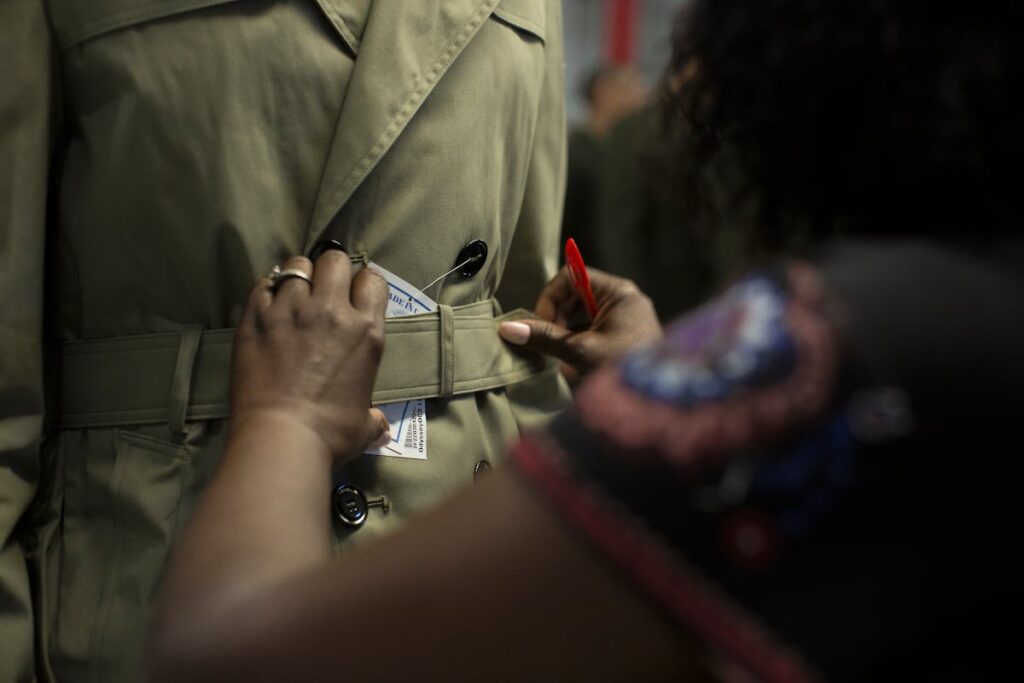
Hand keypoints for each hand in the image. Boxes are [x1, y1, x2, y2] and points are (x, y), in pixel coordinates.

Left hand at [230, 251, 389, 459]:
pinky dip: (266, 291)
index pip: (372, 280)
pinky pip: (263, 285)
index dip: (363, 286)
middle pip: (334, 260)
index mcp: (366, 331)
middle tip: (322, 293)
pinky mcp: (256, 318)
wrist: (282, 440)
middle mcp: (331, 311)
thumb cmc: (331, 435)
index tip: (355, 299)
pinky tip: (267, 307)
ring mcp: (291, 310)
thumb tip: (381, 428)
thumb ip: (374, 417)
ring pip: (297, 265)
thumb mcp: (364, 424)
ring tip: (292, 297)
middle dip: (330, 271)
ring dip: (297, 278)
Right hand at [498, 267, 661, 380]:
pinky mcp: (625, 337)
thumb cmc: (622, 370)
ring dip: (565, 330)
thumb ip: (544, 337)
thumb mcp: (580, 351)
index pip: (571, 276)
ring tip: (559, 355)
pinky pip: (592, 328)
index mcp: (618, 292)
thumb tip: (506, 328)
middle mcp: (624, 300)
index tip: (542, 326)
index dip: (550, 299)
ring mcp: (626, 318)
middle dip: (556, 317)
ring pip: (582, 313)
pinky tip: (572, 362)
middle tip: (548, 344)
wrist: (656, 404)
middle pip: (576, 294)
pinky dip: (577, 340)